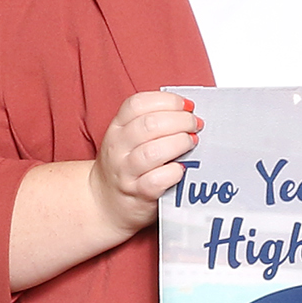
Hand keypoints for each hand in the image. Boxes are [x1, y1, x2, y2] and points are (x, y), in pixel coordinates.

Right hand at [91, 90, 202, 230]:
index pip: (137, 104)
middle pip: (150, 124)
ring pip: (153, 151)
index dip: (168, 101)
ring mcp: (126, 171)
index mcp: (117, 127)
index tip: (187, 106)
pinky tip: (182, 168)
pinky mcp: (138, 193)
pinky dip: (175, 172)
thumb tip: (189, 111)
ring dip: (180, 143)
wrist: (105, 201)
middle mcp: (118, 147)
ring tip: (191, 143)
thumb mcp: (130, 138)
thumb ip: (153, 122)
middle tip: (195, 125)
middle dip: (181, 121)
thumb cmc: (127, 165)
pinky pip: (158, 180)